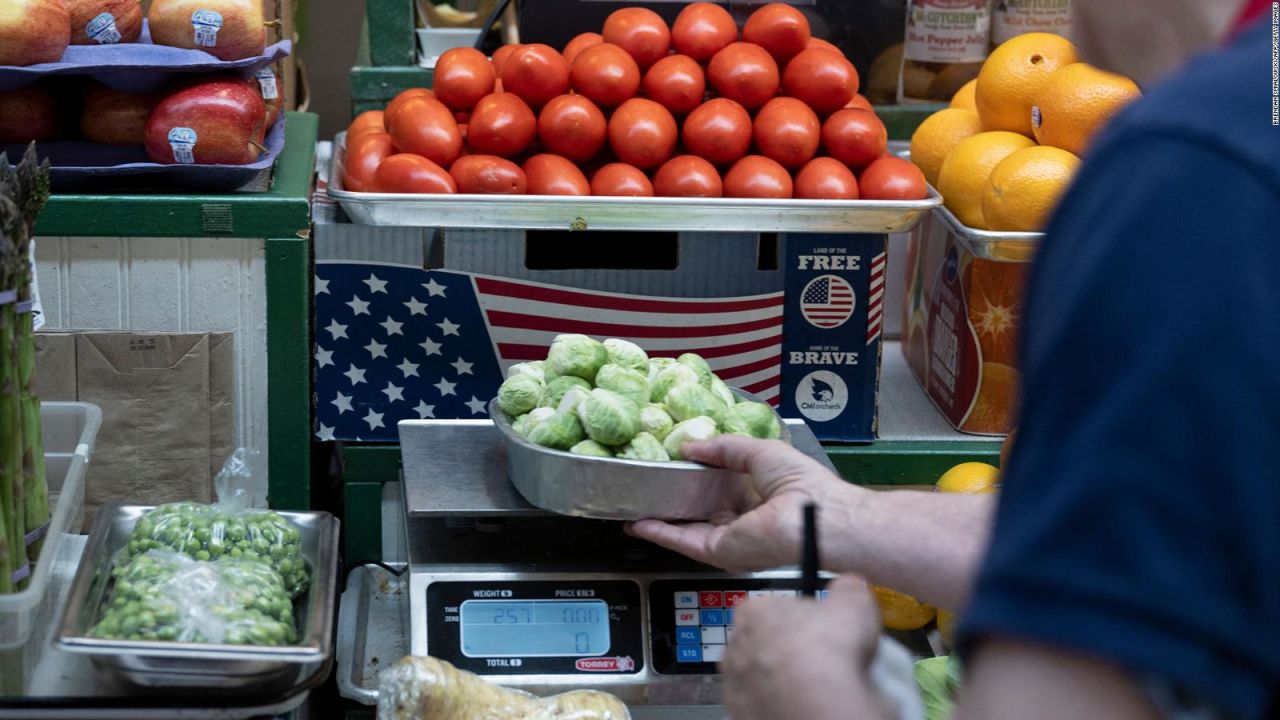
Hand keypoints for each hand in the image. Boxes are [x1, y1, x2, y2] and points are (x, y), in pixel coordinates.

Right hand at [627, 434, 851, 571]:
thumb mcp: (757, 451)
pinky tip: (638, 524)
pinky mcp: (719, 552)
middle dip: (672, 502)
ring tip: (632, 506)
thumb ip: (723, 448)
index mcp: (755, 496)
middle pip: (699, 512)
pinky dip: (659, 534)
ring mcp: (729, 538)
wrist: (815, 515)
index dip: (694, 479)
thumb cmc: (800, 482)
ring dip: (659, 520)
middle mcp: (741, 519)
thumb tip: (689, 447)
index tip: (669, 467)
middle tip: (645, 488)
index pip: (718, 490)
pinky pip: (684, 542)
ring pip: (686, 529)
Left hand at [722, 576, 888, 719]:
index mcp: (753, 612)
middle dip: (787, 650)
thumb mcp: (853, 602)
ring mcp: (735, 685)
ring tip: (815, 687)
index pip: (771, 609)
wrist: (818, 702)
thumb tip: (850, 586)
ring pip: (760, 678)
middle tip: (820, 659)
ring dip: (781, 680)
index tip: (820, 630)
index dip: (798, 619)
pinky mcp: (741, 715)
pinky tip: (803, 705)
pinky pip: (761, 706)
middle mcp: (735, 647)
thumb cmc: (828, 646)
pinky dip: (779, 705)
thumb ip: (848, 589)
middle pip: (763, 643)